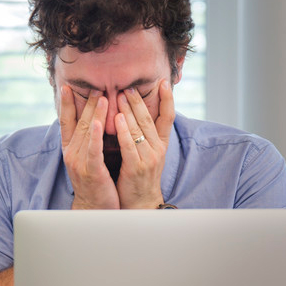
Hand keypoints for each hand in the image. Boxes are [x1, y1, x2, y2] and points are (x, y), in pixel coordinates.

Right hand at [59, 86, 119, 209]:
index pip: (66, 122)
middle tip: (97, 86)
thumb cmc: (94, 183)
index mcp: (70, 150)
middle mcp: (72, 154)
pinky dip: (94, 136)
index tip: (67, 87)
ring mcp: (80, 162)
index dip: (66, 104)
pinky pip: (93, 150)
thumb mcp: (87, 159)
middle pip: (79, 123)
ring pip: (87, 133)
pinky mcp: (91, 171)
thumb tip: (90, 122)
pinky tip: (98, 123)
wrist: (94, 209)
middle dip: (87, 103)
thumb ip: (87, 141)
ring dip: (94, 114)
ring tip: (102, 96)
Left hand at [115, 79, 174, 208]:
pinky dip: (123, 130)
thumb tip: (139, 114)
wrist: (140, 204)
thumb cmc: (139, 177)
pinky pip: (129, 145)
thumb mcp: (148, 154)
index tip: (163, 82)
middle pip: (150, 119)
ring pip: (139, 129)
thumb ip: (145, 135)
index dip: (168, 99)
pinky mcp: (136, 167)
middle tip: (129, 86)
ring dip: (129, 111)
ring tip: (120, 95)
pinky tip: (117, 118)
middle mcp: (158, 149)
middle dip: (139, 101)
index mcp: (161, 144)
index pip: (168, 117)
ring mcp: (148, 158)